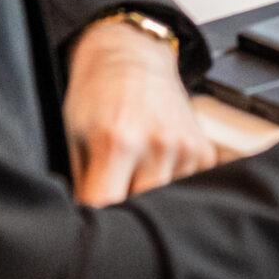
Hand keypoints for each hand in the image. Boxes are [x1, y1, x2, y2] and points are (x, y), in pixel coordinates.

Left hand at [65, 16, 218, 205]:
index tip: (90, 219)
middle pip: (139, 211)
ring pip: (165, 205)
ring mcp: (185, 148)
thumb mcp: (74, 134)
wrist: (134, 56)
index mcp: (119, 141)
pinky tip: (153, 166)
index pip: (106, 207)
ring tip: (131, 174)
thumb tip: (84, 221)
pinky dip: (168, 187)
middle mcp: (158, 145)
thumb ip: (81, 180)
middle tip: (110, 193)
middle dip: (122, 211)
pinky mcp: (203, 151)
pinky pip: (186, 190)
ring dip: (147, 199)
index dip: (95, 219)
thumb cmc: (97, 94)